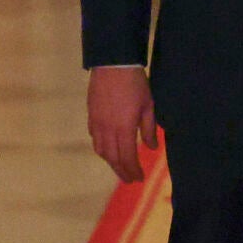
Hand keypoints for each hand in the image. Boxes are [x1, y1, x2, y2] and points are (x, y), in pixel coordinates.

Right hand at [87, 66, 158, 180]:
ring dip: (111, 161)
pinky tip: (108, 149)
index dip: (133, 170)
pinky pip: (94, 138)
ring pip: (101, 150)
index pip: (127, 157)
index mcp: (124, 128)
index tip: (139, 178)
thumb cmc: (135, 83)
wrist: (113, 63)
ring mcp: (97, 123)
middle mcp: (107, 130)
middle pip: (112, 158)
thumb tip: (152, 148)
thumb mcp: (148, 105)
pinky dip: (101, 148)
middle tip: (129, 179)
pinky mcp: (91, 115)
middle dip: (121, 171)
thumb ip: (149, 129)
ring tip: (120, 166)